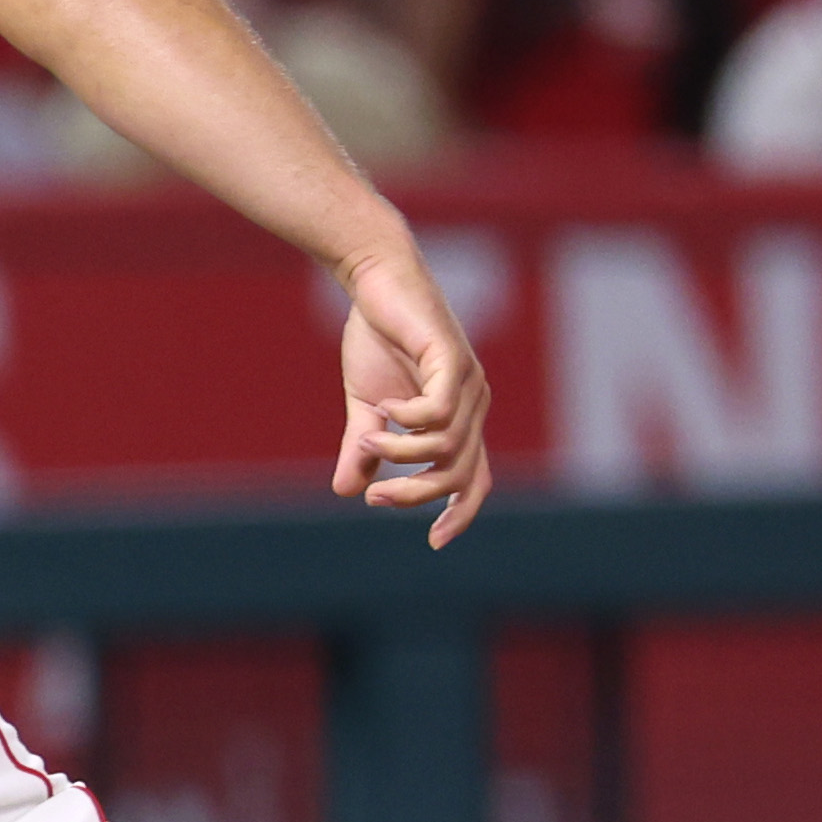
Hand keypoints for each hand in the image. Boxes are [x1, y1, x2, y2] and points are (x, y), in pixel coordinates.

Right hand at [328, 246, 494, 545]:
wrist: (375, 281)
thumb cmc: (377, 337)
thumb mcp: (365, 404)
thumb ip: (364, 447)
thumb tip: (346, 490)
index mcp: (461, 418)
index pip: (475, 479)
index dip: (461, 512)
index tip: (435, 541)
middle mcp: (474, 404)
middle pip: (458, 473)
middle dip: (414, 494)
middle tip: (375, 494)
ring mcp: (469, 382)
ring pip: (447, 448)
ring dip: (401, 453)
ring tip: (368, 435)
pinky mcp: (452, 359)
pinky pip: (438, 412)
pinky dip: (407, 421)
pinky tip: (383, 408)